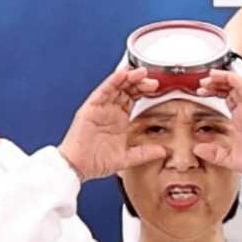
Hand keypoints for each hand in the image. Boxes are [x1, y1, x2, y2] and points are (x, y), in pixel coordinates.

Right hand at [57, 67, 164, 181]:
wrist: (78, 168)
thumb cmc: (95, 162)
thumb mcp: (127, 158)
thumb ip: (145, 153)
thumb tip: (163, 152)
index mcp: (118, 120)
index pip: (133, 99)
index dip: (144, 91)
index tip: (156, 87)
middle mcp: (109, 111)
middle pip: (126, 89)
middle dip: (138, 82)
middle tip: (150, 78)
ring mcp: (99, 108)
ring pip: (115, 87)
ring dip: (128, 78)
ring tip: (140, 73)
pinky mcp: (89, 109)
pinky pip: (102, 92)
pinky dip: (112, 82)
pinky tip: (121, 75)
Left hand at [195, 70, 241, 177]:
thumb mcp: (229, 158)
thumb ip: (213, 153)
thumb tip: (197, 149)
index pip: (227, 96)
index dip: (214, 90)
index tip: (201, 92)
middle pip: (231, 86)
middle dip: (215, 82)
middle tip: (202, 84)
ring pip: (238, 83)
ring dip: (223, 77)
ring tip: (210, 76)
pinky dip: (233, 79)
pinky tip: (222, 76)